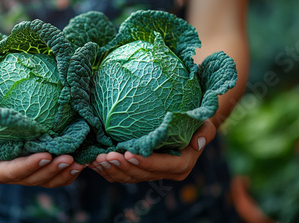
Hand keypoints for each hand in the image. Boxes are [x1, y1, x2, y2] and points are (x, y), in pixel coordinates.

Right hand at [0, 105, 85, 187]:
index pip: (10, 171)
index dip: (28, 166)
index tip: (46, 154)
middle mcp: (8, 173)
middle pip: (32, 179)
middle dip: (51, 171)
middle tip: (70, 157)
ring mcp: (24, 171)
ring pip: (46, 180)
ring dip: (63, 174)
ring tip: (79, 162)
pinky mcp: (36, 166)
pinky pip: (53, 176)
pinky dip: (67, 173)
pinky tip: (81, 162)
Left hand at [89, 119, 216, 182]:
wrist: (189, 126)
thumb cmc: (196, 122)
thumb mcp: (205, 124)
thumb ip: (205, 133)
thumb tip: (198, 142)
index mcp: (180, 164)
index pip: (161, 166)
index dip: (144, 162)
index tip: (128, 153)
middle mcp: (164, 172)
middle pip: (140, 174)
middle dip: (121, 167)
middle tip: (105, 156)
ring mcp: (150, 172)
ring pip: (127, 176)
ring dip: (110, 170)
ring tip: (96, 160)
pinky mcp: (138, 168)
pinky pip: (121, 173)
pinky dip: (107, 169)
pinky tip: (93, 161)